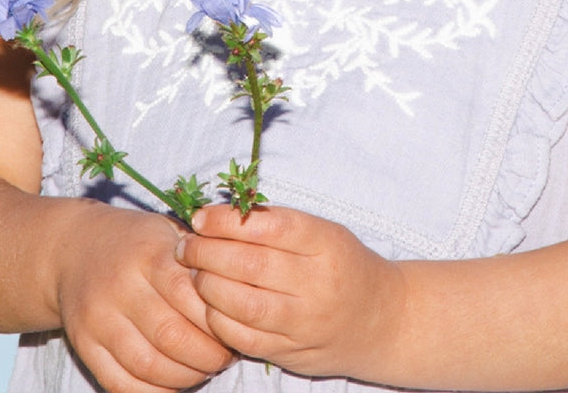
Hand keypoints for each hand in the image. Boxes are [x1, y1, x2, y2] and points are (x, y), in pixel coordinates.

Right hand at [54, 202, 235, 392]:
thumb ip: (201, 259)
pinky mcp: (83, 345)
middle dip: (208, 355)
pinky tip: (173, 381)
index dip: (218, 318)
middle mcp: (120, 287)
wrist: (78, 247)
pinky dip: (153, 392)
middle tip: (225, 356)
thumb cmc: (138, 241)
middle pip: (172, 336)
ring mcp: (98, 319)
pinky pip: (121, 383)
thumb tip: (240, 293)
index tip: (236, 325)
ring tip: (204, 369)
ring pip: (148, 366)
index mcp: (148, 254)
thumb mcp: (170, 232)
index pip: (190, 294)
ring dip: (185, 377)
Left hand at [175, 204, 405, 378]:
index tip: (200, 217)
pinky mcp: (292, 353)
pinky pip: (244, 338)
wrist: (380, 319)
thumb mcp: (323, 232)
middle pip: (249, 266)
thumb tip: (219, 214)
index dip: (226, 221)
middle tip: (187, 245)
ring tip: (195, 273)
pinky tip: (210, 305)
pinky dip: (218, 320)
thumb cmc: (343, 264)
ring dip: (208, 287)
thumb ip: (278, 224)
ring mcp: (305, 322)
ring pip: (242, 305)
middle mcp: (317, 283)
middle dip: (207, 253)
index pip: (268, 227)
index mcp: (325, 243)